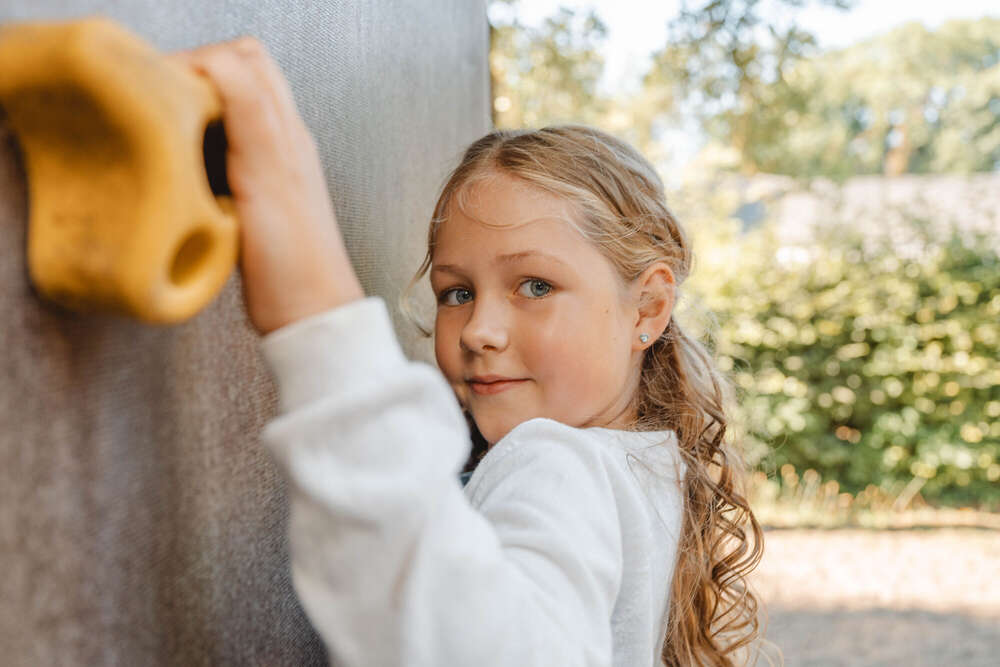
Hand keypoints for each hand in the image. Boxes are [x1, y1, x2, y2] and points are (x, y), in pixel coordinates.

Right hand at [167, 37, 364, 335]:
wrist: (309, 314)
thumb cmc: (294, 260)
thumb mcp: (267, 175)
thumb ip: (249, 113)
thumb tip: (218, 61)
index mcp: (285, 131)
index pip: (241, 59)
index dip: (197, 60)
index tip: (162, 87)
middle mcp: (282, 142)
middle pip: (238, 74)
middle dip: (194, 75)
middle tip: (159, 103)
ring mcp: (270, 168)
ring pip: (228, 110)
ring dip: (195, 109)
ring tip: (167, 133)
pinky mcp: (256, 196)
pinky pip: (223, 149)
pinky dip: (197, 144)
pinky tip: (183, 169)